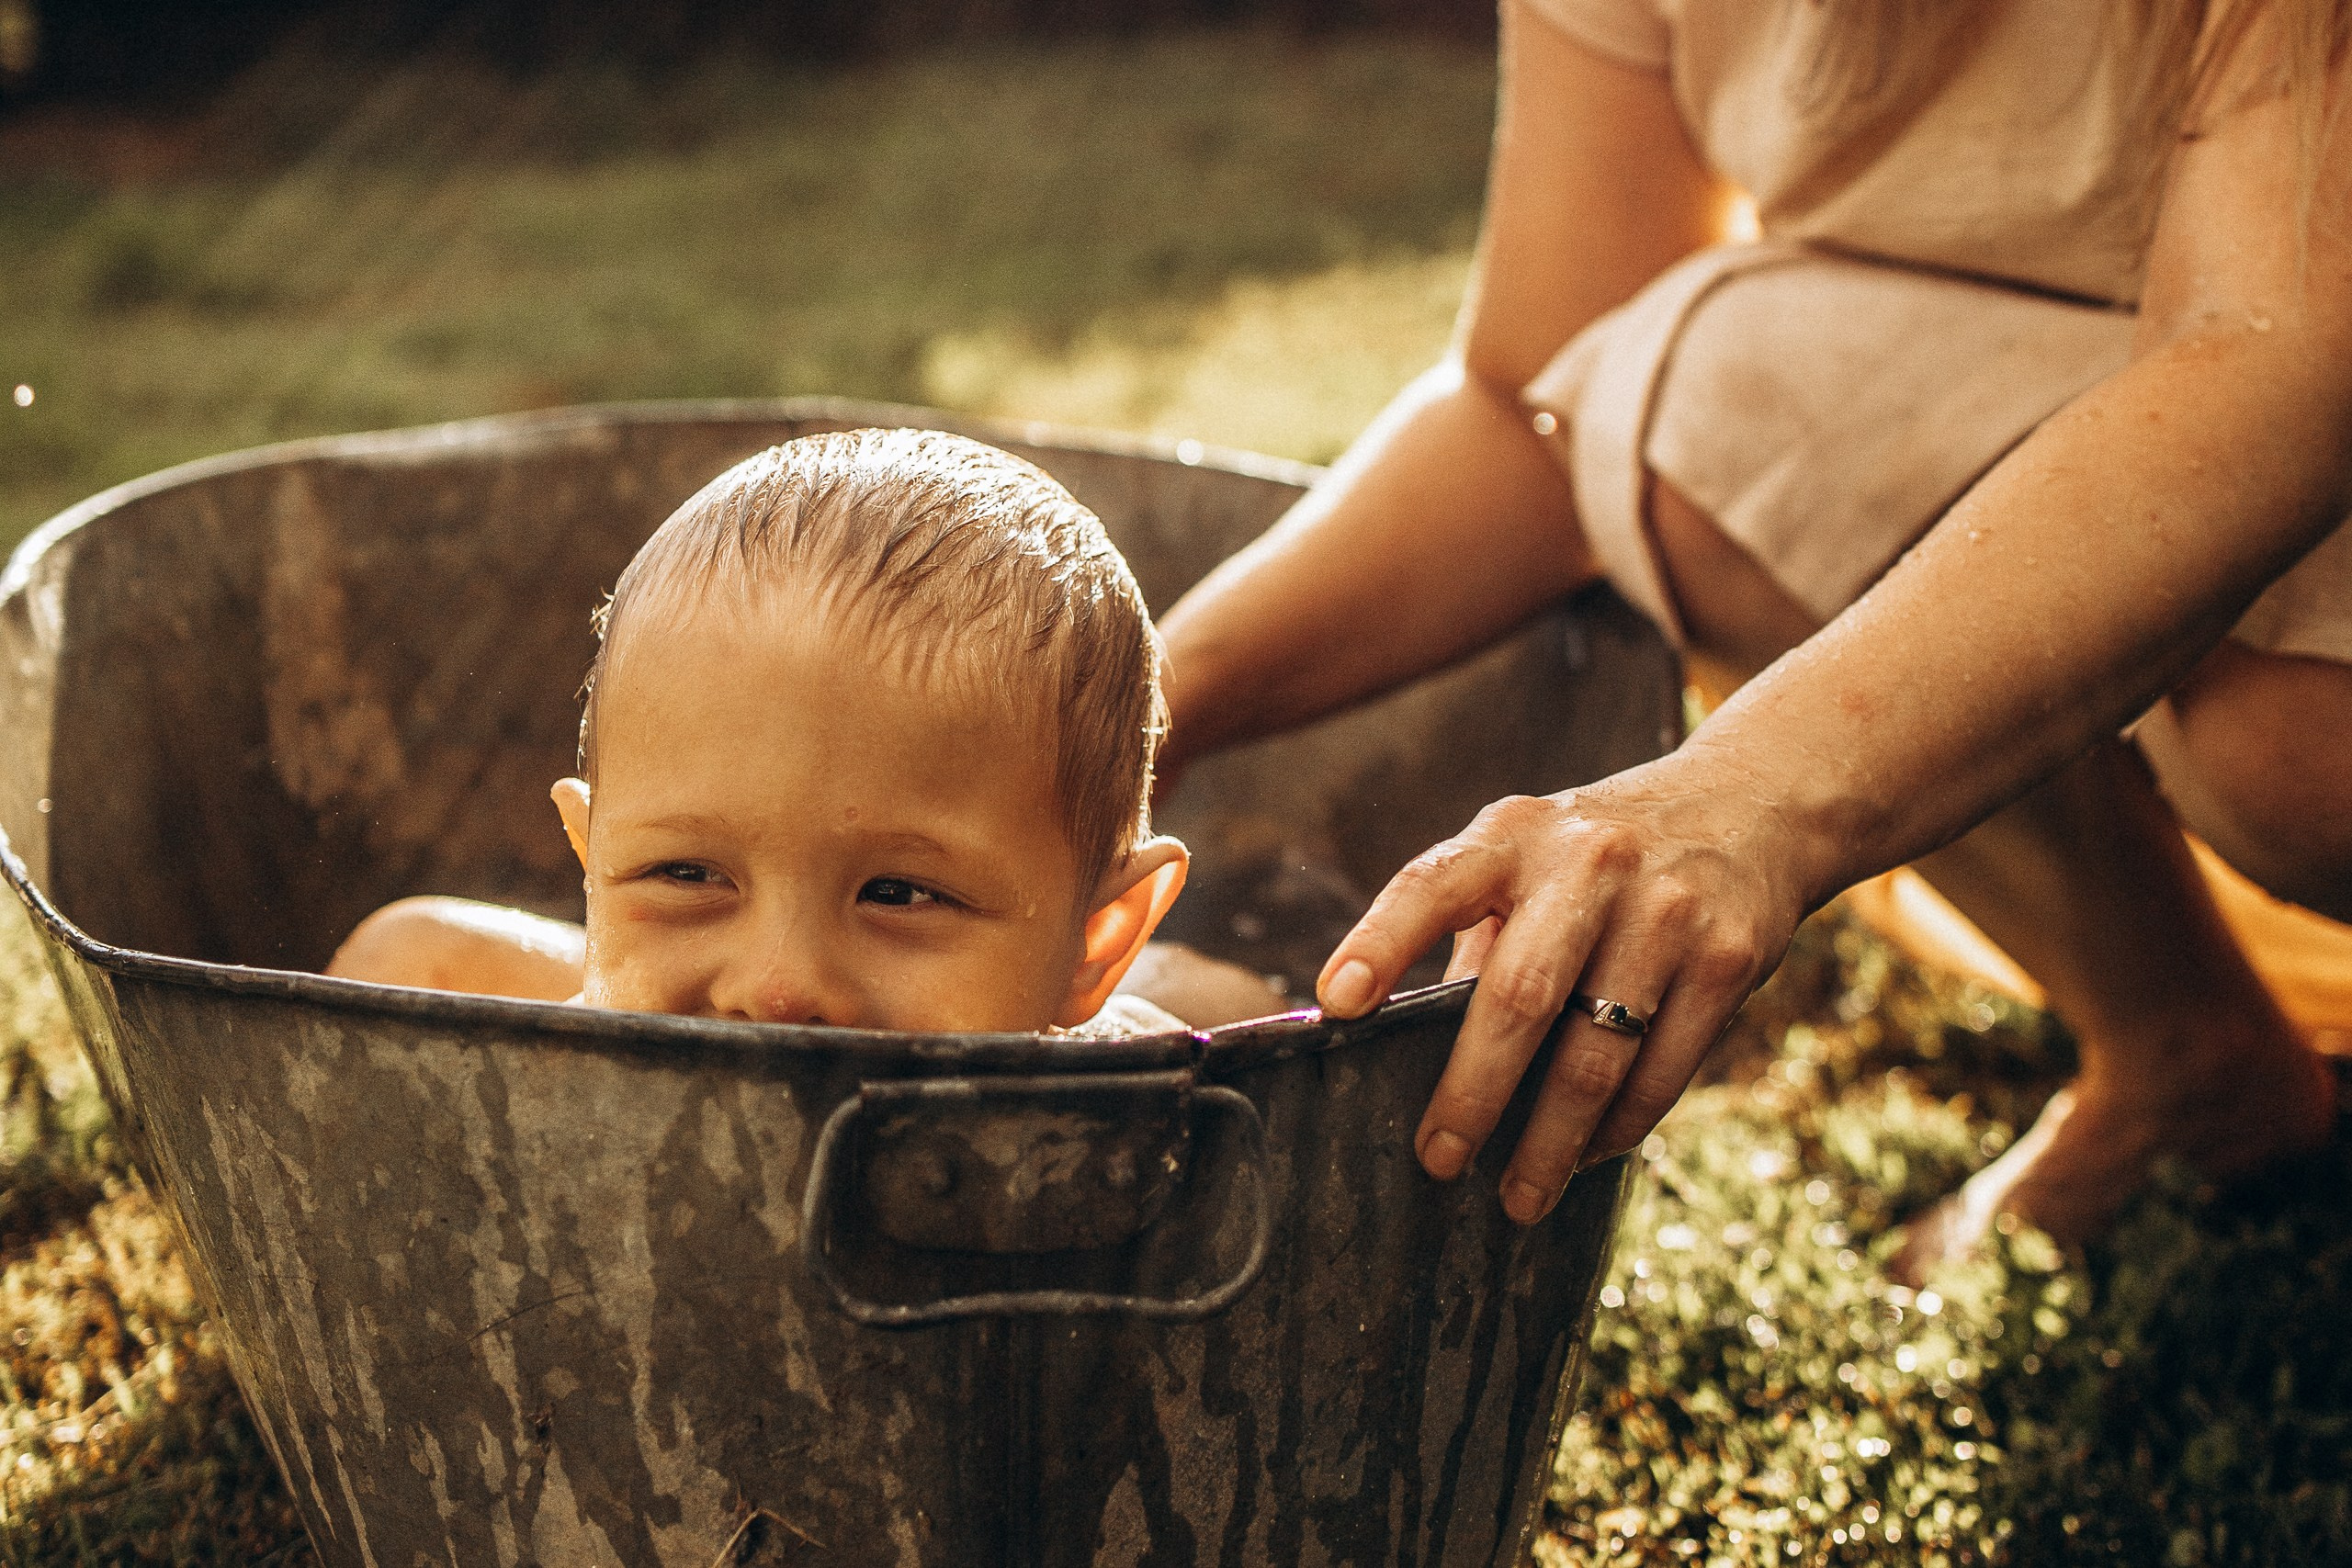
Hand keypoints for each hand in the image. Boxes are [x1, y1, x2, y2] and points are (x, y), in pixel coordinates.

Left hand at [1315, 756, 1810, 1223]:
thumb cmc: (1603, 851)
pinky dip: (1619, 1128)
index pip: (1431, 885)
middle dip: (1471, 1093)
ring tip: (1519, 1195)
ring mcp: (1665, 912)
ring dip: (1551, 1142)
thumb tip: (1403, 1044)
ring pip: (1595, 1056)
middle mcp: (1589, 865)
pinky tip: (1588, 1156)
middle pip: (1519, 996)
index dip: (1380, 942)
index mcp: (1514, 836)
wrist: (1753, 803)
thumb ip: (1473, 931)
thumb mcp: (1529, 855)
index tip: (1336, 1003)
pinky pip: (1662, 1070)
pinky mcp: (1727, 958)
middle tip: (1438, 1161)